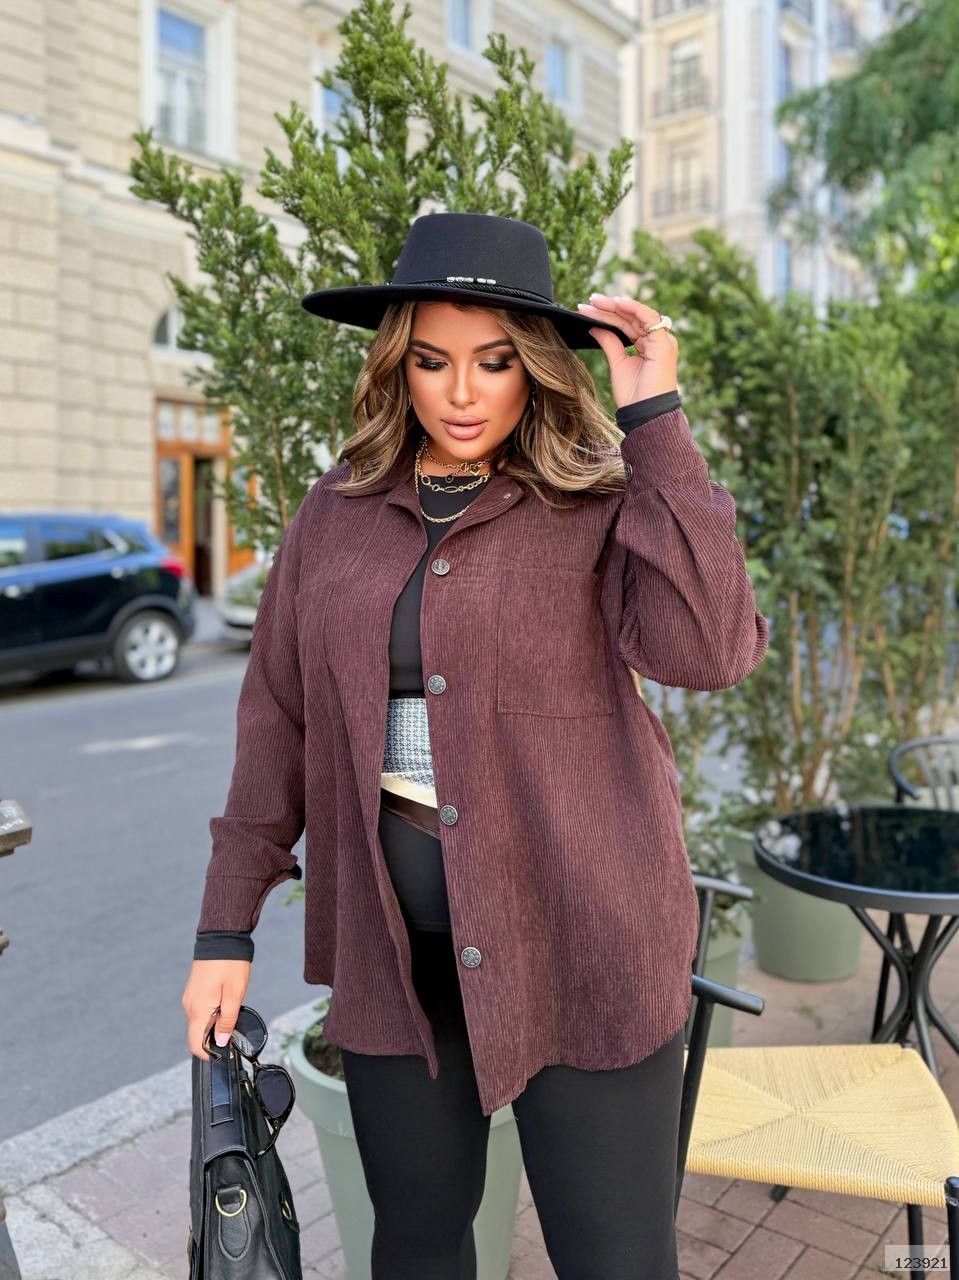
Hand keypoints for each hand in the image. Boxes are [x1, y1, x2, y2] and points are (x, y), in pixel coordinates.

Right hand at [182, 959, 250, 1060]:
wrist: (221, 938)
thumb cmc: (230, 964)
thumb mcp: (235, 994)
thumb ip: (227, 1020)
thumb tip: (221, 1042)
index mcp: (198, 1010)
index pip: (195, 1044)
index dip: (209, 1053)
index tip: (225, 1050)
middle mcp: (189, 1006)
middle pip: (198, 1034)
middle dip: (215, 1036)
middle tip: (235, 1025)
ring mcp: (190, 998)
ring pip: (200, 1021)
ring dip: (215, 1022)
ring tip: (232, 1007)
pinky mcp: (194, 991)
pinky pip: (201, 1010)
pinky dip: (212, 1012)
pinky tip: (225, 1000)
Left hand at [577, 293, 678, 408]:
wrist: (644, 414)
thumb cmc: (633, 395)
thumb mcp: (617, 364)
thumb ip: (610, 343)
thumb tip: (595, 327)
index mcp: (649, 346)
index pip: (627, 324)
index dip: (608, 315)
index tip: (587, 309)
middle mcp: (657, 341)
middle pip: (630, 317)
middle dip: (608, 308)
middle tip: (587, 301)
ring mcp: (662, 341)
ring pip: (637, 315)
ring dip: (615, 306)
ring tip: (595, 301)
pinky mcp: (663, 343)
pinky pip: (649, 318)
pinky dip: (633, 308)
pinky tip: (616, 303)